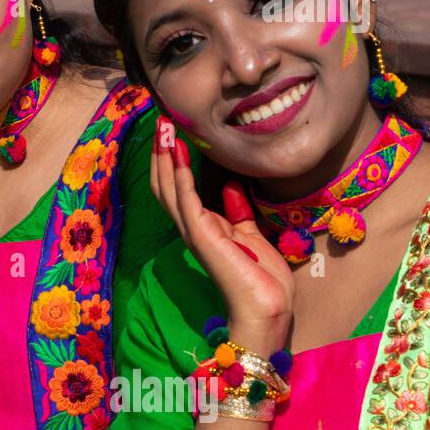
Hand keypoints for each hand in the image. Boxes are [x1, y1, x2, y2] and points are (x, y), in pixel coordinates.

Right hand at [151, 116, 292, 352]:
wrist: (268, 308)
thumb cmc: (262, 278)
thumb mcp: (251, 234)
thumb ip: (239, 212)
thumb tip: (231, 185)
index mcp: (202, 227)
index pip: (176, 188)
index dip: (171, 160)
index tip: (173, 132)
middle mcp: (191, 228)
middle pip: (165, 184)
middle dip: (162, 152)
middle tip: (162, 121)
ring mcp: (194, 232)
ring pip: (169, 188)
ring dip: (165, 157)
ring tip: (164, 129)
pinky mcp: (203, 236)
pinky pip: (186, 200)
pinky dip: (180, 175)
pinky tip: (178, 153)